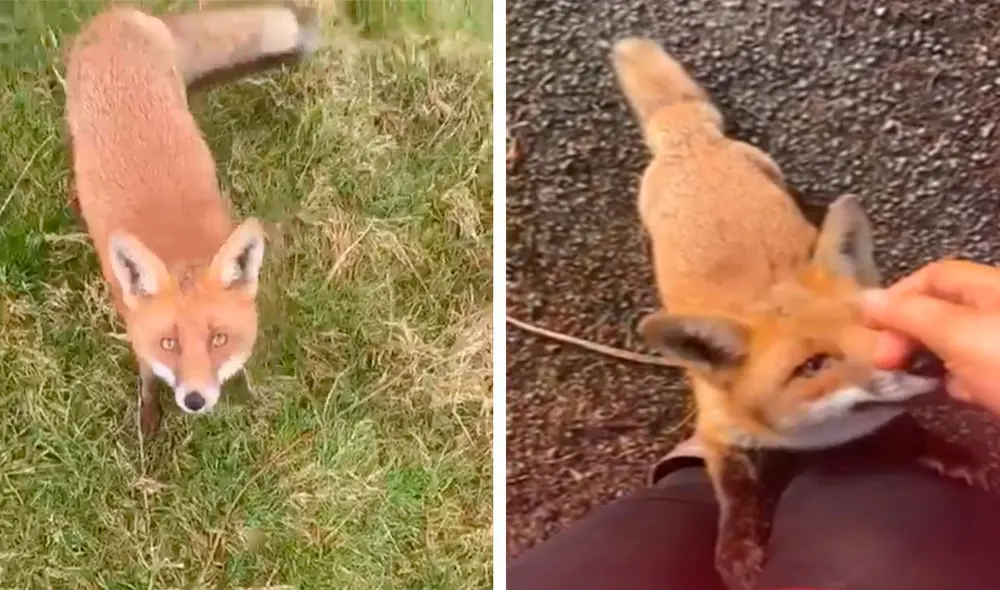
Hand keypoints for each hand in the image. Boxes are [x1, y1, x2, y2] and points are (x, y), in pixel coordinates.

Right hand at [861, 260, 999, 416]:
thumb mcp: (958, 335)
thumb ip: (910, 315)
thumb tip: (865, 298)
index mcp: (992, 287)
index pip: (934, 275)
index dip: (896, 295)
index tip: (867, 330)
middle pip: (945, 308)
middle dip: (907, 329)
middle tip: (885, 363)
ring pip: (960, 341)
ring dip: (929, 356)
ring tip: (908, 380)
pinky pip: (980, 370)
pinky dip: (958, 379)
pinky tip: (952, 395)